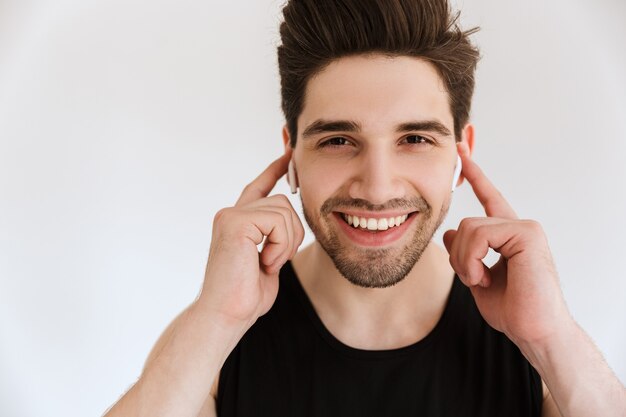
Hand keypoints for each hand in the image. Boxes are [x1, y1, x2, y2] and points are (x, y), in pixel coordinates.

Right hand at [199, 152, 304, 327]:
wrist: (227, 315)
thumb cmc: (246, 296)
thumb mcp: (268, 261)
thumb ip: (275, 239)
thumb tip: (290, 224)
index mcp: (238, 222)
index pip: (259, 187)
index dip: (274, 169)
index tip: (288, 152)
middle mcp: (231, 214)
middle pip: (283, 202)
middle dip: (291, 234)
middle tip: (274, 261)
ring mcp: (230, 216)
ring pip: (283, 210)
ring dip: (285, 242)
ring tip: (267, 264)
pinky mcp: (234, 222)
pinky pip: (278, 221)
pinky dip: (280, 245)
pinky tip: (264, 263)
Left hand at [443, 144, 571, 345]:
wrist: (534, 331)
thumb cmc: (513, 309)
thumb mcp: (477, 278)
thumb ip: (465, 254)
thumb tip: (450, 229)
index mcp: (509, 235)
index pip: (489, 198)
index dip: (474, 175)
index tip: (461, 152)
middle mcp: (518, 226)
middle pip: (465, 223)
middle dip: (458, 256)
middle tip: (473, 279)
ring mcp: (525, 227)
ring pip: (469, 227)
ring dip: (465, 261)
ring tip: (481, 280)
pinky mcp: (527, 233)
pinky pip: (480, 234)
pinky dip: (472, 260)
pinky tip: (485, 278)